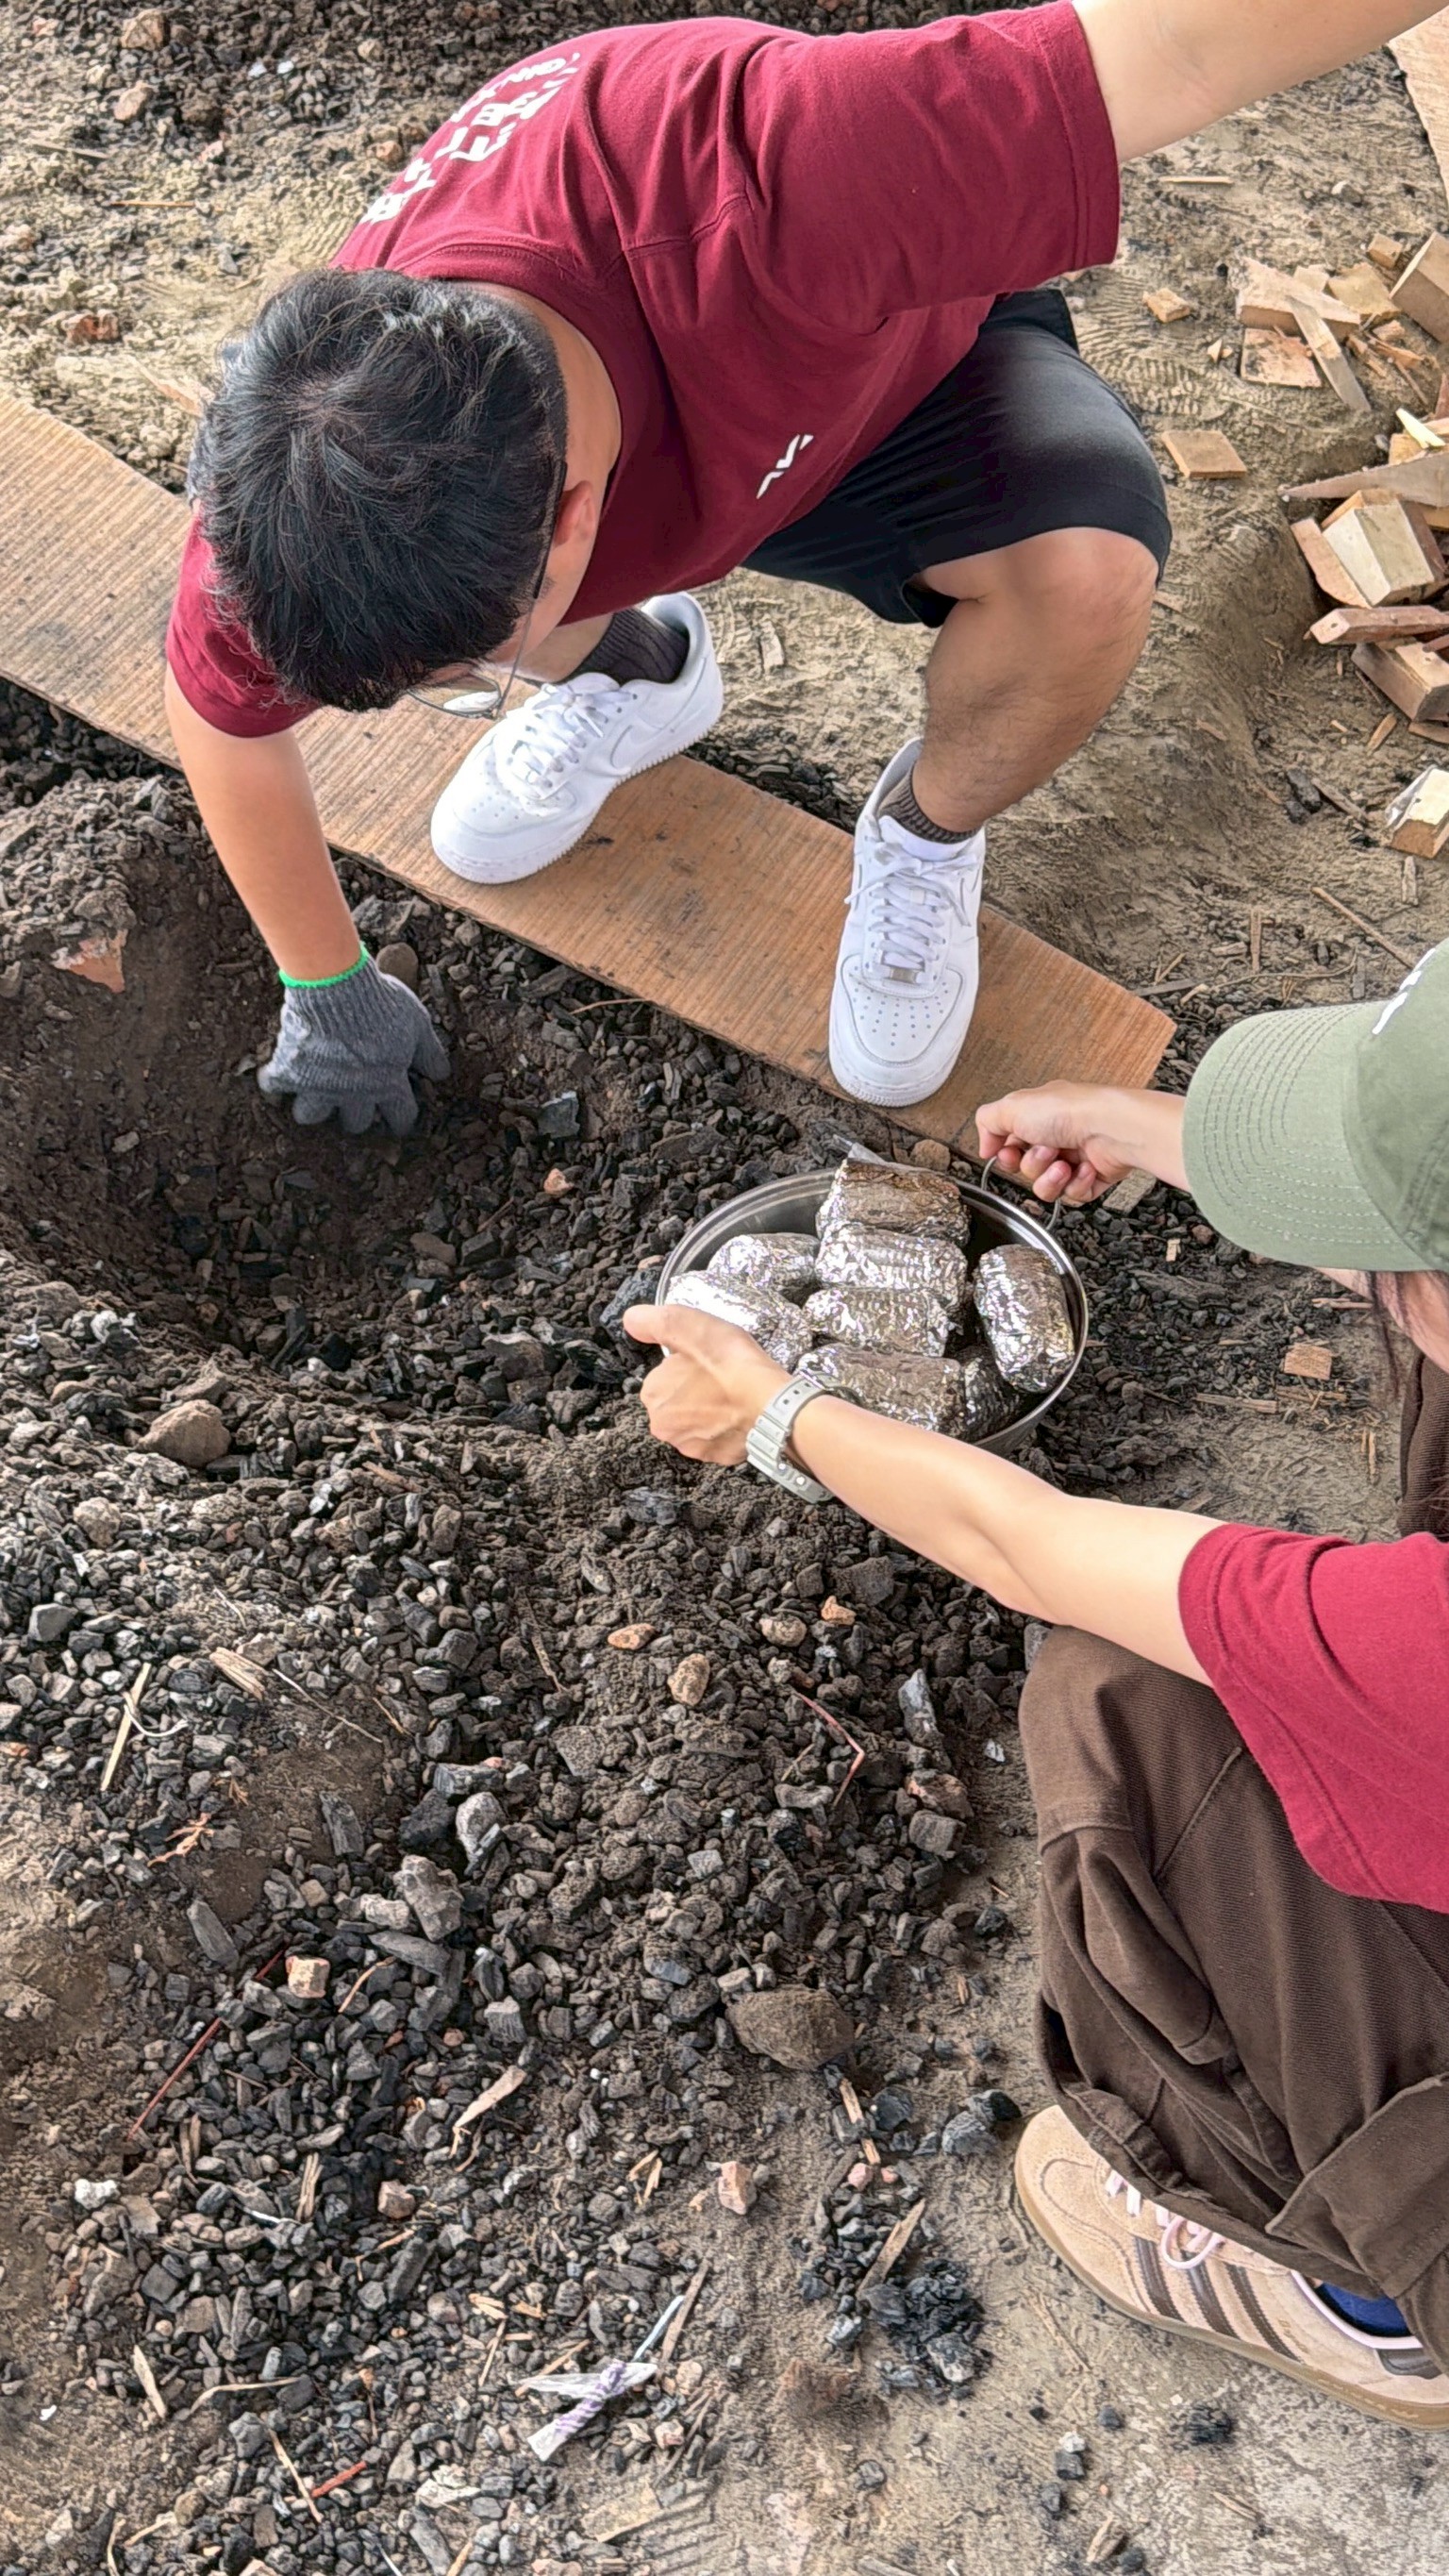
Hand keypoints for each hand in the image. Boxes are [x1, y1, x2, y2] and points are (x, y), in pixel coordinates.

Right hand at [258, 956, 449, 1136]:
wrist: (336, 986)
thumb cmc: (380, 1002)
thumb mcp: (417, 1024)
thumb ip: (430, 1052)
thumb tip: (441, 1074)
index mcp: (388, 1085)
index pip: (401, 1117)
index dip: (401, 1118)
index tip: (397, 1117)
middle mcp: (354, 1094)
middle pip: (355, 1124)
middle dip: (355, 1115)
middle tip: (352, 1097)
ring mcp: (318, 1087)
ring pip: (311, 1116)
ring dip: (313, 1107)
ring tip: (313, 1091)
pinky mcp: (289, 1072)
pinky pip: (274, 1087)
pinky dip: (274, 1081)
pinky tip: (278, 1071)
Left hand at [625, 1303, 789, 1462]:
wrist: (771, 1404)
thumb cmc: (730, 1364)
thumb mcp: (689, 1326)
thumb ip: (654, 1321)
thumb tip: (632, 1320)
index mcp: (653, 1393)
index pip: (665, 1374)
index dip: (687, 1364)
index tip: (707, 1361)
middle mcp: (663, 1424)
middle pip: (677, 1399)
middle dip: (694, 1389)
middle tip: (721, 1378)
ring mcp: (689, 1445)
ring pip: (695, 1420)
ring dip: (709, 1410)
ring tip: (733, 1395)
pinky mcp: (714, 1458)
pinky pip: (715, 1438)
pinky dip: (724, 1427)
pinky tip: (739, 1414)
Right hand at [976, 1082, 1182, 1203]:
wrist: (1112, 1127)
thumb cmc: (1070, 1111)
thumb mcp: (1012, 1106)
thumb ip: (987, 1122)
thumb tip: (984, 1146)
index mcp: (1037, 1117)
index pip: (1010, 1145)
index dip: (1006, 1156)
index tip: (1007, 1154)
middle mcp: (1056, 1136)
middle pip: (1026, 1169)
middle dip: (1032, 1164)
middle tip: (1046, 1150)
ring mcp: (1075, 1158)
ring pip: (1046, 1187)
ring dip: (1051, 1178)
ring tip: (1065, 1163)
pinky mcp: (1093, 1177)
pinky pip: (1072, 1195)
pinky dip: (1076, 1184)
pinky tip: (1084, 1167)